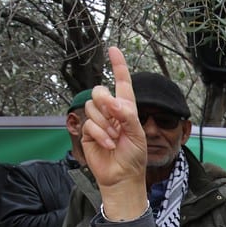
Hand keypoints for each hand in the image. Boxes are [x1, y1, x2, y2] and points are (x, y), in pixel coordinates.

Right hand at [81, 47, 149, 220]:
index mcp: (126, 108)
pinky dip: (100, 134)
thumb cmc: (134, 156)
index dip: (118, 66)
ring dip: (106, 124)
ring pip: (92, 108)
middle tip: (116, 120)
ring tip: (114, 138)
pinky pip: (88, 124)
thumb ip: (127, 114)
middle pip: (99, 91)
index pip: (122, 82)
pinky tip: (108, 144)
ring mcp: (97, 121)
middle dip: (106, 103)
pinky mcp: (87, 133)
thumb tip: (113, 101)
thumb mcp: (137, 134)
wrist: (122, 176)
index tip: (113, 50)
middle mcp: (110, 112)